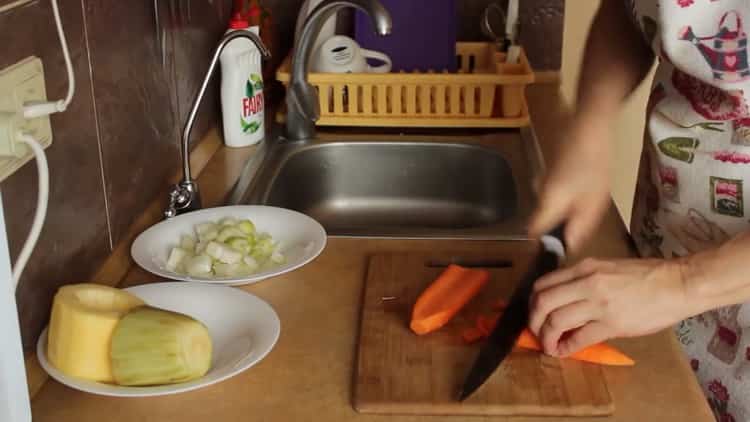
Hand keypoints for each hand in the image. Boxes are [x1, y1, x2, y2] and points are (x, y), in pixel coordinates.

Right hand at [528, 119, 611, 252]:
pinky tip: (586, 187)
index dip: (543, 243)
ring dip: (565, 210)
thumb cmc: (593, 165)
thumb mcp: (594, 202)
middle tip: (581, 227)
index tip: (556, 249)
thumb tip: (570, 247)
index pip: (533, 232)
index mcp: (548, 204)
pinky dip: (568, 196)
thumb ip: (580, 226)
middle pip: (543, 219)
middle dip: (559, 226)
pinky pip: (556, 193)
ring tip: (588, 205)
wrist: (590, 127)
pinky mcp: (551, 171)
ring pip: (550, 205)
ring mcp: (543, 181)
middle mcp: (539, 193)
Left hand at [528, 257, 689, 356]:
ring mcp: (599, 304)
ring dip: (547, 337)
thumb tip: (563, 298)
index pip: (543, 284)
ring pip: (556, 321)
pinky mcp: (613, 324)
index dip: (532, 303)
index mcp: (584, 268)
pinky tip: (565, 351)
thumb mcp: (607, 268)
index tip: (535, 314)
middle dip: (533, 321)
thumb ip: (583, 280)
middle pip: (543, 302)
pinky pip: (579, 338)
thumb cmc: (646, 276)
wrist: (677, 284)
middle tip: (536, 333)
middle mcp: (587, 283)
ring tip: (549, 346)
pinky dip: (567, 347)